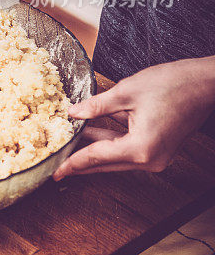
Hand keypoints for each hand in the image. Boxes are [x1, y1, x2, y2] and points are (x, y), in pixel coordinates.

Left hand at [53, 56, 214, 179]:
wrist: (205, 83)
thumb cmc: (172, 84)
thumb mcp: (126, 92)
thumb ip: (96, 106)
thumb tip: (72, 113)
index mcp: (140, 148)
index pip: (97, 157)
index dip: (72, 162)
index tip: (55, 171)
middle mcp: (150, 159)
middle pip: (105, 163)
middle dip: (80, 162)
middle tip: (56, 165)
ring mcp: (157, 156)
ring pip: (115, 157)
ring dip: (93, 149)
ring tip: (68, 145)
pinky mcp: (159, 148)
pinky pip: (127, 148)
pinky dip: (109, 142)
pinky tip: (90, 133)